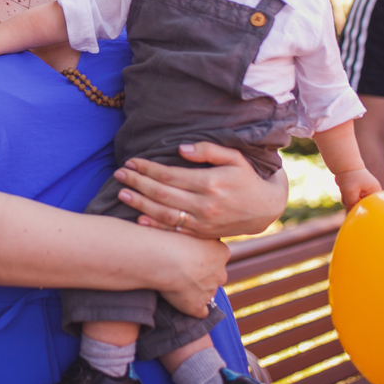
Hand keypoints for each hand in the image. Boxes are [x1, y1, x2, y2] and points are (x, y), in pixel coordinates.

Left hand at [113, 142, 288, 238]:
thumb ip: (207, 150)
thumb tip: (180, 149)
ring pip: (165, 214)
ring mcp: (202, 222)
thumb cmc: (247, 178)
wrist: (265, 209)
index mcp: (210, 183)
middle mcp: (204, 205)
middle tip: (118, 174)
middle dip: (138, 183)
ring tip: (122, 194)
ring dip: (140, 204)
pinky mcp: (202, 234)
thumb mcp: (234, 158)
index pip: (170, 175)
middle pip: (162, 194)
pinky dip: (156, 227)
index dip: (148, 168)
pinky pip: (175, 232)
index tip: (131, 162)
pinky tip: (139, 220)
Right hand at [156, 235, 229, 318]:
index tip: (188, 254)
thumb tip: (188, 227)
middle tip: (181, 267)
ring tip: (174, 281)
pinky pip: (199, 311)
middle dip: (202, 274)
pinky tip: (180, 300)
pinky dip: (192, 308)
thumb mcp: (187, 227)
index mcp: (221, 252)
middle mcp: (220, 273)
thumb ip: (194, 232)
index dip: (202, 256)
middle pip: (214, 275)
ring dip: (195, 289)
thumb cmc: (170, 237)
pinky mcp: (197, 306)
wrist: (161, 257)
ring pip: (206, 292)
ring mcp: (210, 291)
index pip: (217, 256)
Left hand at [334, 168, 381, 208]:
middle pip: (363, 207)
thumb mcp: (350, 193)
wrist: (343, 165)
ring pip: (355, 205)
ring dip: (348, 200)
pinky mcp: (357, 193)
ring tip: (346, 190)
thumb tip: (351, 217)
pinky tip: (344, 190)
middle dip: (353, 204)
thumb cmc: (349, 177)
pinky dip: (346, 198)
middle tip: (349, 195)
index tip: (358, 212)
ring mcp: (364, 193)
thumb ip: (352, 206)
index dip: (366, 211)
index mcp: (376, 192)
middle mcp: (372, 193)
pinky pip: (351, 201)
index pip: (374, 207)